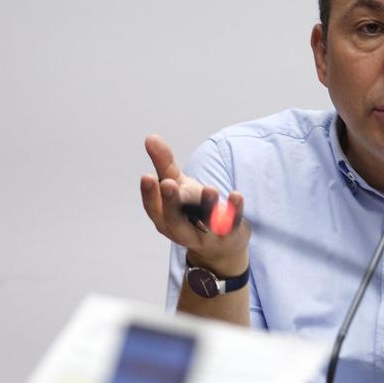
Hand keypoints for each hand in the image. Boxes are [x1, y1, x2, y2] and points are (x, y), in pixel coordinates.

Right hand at [140, 134, 249, 273]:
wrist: (220, 245)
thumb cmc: (191, 210)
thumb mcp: (178, 186)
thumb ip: (164, 164)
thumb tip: (150, 137)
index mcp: (164, 218)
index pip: (153, 208)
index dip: (149, 194)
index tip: (147, 176)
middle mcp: (181, 231)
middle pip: (174, 219)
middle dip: (171, 202)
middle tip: (168, 184)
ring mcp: (205, 236)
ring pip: (205, 223)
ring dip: (207, 206)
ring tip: (210, 189)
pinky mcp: (228, 236)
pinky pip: (231, 225)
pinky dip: (234, 210)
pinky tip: (236, 195)